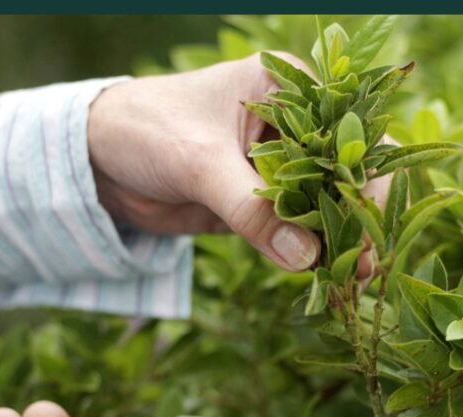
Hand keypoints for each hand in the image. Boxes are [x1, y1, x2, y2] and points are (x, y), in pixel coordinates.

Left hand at [88, 53, 391, 272]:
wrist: (97, 159)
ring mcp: (278, 168)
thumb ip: (251, 209)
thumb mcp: (200, 163)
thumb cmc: (147, 130)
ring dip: (337, 242)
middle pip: (344, 174)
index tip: (365, 224)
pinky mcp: (260, 205)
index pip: (348, 132)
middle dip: (356, 218)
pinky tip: (323, 280)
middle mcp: (293, 126)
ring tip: (350, 282)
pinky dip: (308, 254)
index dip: (365, 178)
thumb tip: (304, 257)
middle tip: (362, 265)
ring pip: (324, 207)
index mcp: (288, 88)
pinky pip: (295, 231)